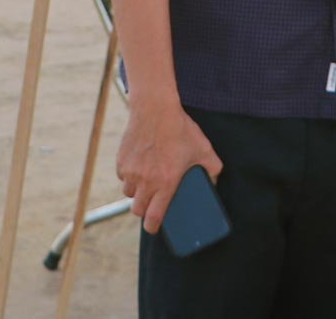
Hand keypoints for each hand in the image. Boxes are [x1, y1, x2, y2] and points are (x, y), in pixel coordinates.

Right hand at [115, 96, 222, 233]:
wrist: (155, 108)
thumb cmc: (180, 129)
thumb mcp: (204, 149)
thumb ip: (213, 169)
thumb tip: (214, 181)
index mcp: (165, 184)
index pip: (153, 217)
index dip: (153, 227)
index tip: (154, 227)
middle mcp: (145, 181)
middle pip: (137, 209)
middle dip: (144, 211)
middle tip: (152, 204)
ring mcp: (131, 171)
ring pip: (129, 193)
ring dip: (137, 193)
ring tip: (146, 184)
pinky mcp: (121, 160)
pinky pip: (123, 176)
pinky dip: (129, 176)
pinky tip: (139, 167)